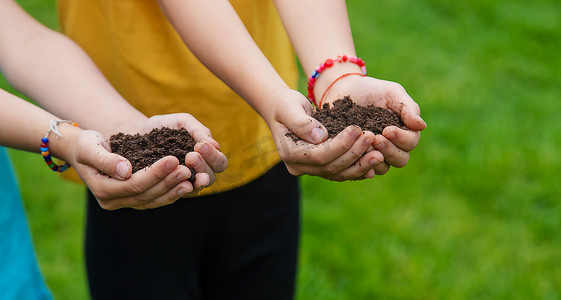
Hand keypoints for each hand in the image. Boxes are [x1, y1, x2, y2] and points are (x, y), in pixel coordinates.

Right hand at [64, 129, 194, 209]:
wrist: (82, 149)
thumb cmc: (85, 144)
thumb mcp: (89, 147)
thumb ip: (105, 159)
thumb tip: (126, 171)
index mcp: (103, 190)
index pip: (134, 184)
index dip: (155, 173)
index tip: (172, 159)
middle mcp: (113, 201)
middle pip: (146, 194)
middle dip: (169, 182)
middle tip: (188, 169)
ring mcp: (125, 202)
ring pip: (154, 200)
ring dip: (174, 190)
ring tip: (193, 179)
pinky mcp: (135, 198)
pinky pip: (156, 198)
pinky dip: (172, 192)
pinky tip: (188, 183)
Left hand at [117, 113, 227, 193]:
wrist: (136, 133)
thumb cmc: (163, 127)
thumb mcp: (182, 122)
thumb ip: (198, 130)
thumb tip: (216, 145)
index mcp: (206, 158)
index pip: (219, 163)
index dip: (213, 156)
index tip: (200, 146)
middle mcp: (198, 173)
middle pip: (211, 177)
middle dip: (203, 166)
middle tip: (191, 156)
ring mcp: (183, 182)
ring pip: (195, 187)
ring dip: (192, 177)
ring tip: (183, 166)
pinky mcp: (166, 190)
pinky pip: (175, 193)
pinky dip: (175, 186)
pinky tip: (171, 178)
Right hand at [265, 89, 383, 180]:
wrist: (283, 111)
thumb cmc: (285, 105)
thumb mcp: (289, 107)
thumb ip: (302, 122)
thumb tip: (321, 136)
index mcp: (290, 154)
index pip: (319, 155)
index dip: (340, 145)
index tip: (357, 129)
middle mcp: (299, 167)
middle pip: (331, 167)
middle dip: (354, 154)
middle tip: (372, 138)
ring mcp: (310, 170)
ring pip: (338, 174)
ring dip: (360, 165)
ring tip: (379, 154)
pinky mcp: (321, 167)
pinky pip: (341, 172)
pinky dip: (358, 169)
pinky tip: (374, 163)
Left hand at [320, 75, 426, 174]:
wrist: (344, 91)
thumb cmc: (371, 90)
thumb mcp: (391, 93)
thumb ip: (408, 108)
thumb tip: (422, 126)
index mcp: (404, 131)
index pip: (411, 142)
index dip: (401, 139)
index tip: (387, 130)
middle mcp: (393, 146)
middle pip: (401, 159)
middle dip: (389, 150)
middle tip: (375, 139)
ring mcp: (375, 154)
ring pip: (383, 168)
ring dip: (375, 159)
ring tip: (364, 145)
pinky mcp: (358, 158)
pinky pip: (363, 170)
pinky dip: (361, 165)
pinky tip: (355, 156)